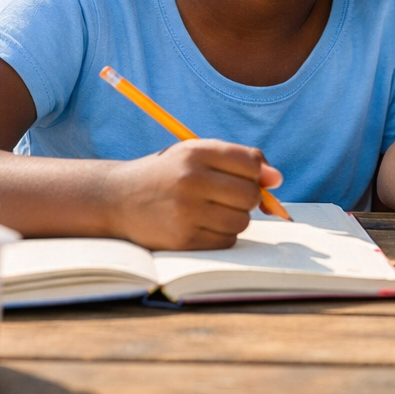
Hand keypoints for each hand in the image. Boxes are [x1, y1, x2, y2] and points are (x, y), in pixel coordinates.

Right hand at [104, 139, 283, 249]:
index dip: (256, 173)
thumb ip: (240, 160)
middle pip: (250, 194)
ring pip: (242, 220)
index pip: (250, 163)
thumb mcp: (196, 153)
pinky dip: (222, 235)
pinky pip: (226, 240)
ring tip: (213, 210)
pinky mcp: (183, 239)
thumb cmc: (167, 174)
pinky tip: (202, 225)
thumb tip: (278, 180)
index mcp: (195, 153)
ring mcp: (185, 212)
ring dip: (235, 218)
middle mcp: (190, 180)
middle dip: (248, 197)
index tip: (248, 177)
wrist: (116, 198)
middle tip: (227, 195)